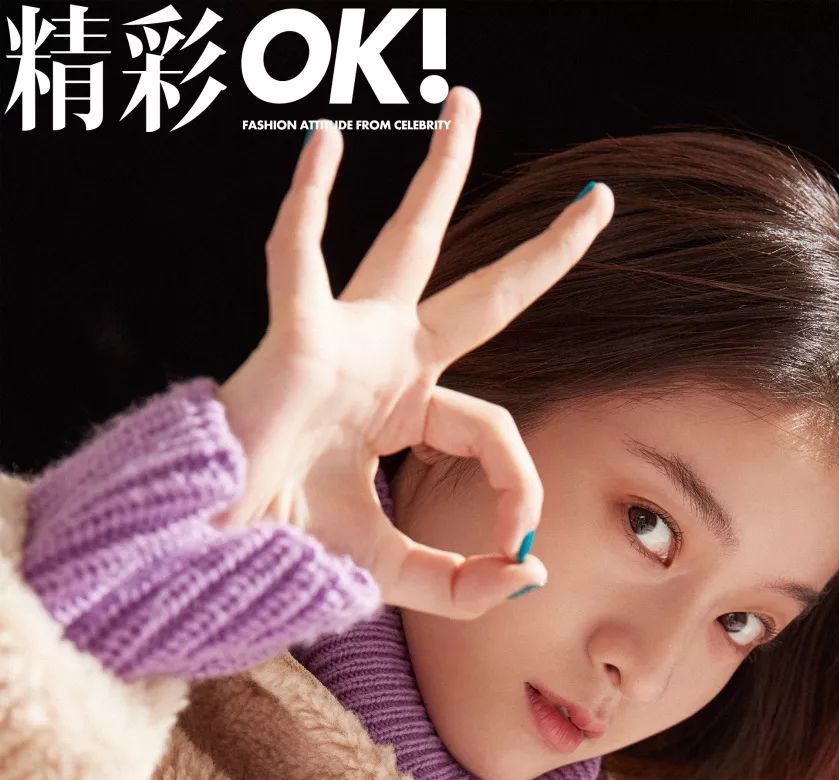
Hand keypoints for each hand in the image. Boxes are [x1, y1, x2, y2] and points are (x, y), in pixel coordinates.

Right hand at [213, 87, 612, 618]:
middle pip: (481, 298)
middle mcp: (386, 365)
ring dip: (439, 176)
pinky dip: (307, 204)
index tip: (516, 553)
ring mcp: (345, 342)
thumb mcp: (388, 571)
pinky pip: (299, 257)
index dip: (517, 488)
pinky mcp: (296, 335)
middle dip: (541, 253)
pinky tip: (327, 143)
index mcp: (406, 413)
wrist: (209, 546)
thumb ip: (459, 584)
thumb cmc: (286, 546)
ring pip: (407, 246)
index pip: (495, 430)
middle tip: (600, 204)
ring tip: (465, 107)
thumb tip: (533, 577)